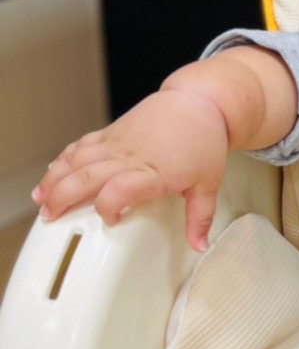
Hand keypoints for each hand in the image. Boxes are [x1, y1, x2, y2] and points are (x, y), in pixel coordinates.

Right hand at [32, 87, 230, 252]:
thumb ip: (200, 218)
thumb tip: (199, 246)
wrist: (198, 102)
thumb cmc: (203, 140)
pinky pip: (81, 145)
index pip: (121, 190)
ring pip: (77, 159)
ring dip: (55, 179)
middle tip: (50, 216)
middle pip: (88, 176)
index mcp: (154, 172)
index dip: (108, 208)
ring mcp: (118, 143)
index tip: (110, 221)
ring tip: (41, 199)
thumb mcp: (207, 184)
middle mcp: (131, 156)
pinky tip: (52, 172)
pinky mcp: (111, 132)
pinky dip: (63, 158)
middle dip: (64, 198)